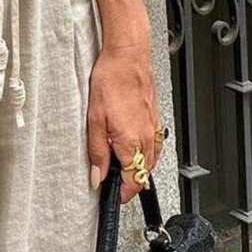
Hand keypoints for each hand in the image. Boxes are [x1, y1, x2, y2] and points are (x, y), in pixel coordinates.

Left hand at [86, 38, 161, 203]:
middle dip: (129, 181)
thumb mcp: (94, 119)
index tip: (112, 195)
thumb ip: (97, 152)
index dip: (122, 194)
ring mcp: (154, 129)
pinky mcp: (156, 119)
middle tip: (111, 178)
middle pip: (144, 174)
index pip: (133, 182)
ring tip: (120, 163)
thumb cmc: (111, 81)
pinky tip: (134, 146)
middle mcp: (147, 139)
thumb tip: (97, 176)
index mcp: (132, 142)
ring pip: (151, 161)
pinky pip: (155, 146)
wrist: (128, 57)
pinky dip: (146, 153)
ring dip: (138, 168)